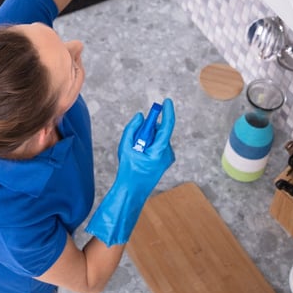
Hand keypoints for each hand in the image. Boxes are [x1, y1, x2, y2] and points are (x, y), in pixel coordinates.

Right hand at [85, 99, 175, 245]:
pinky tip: (139, 154)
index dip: (167, 112)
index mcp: (160, 150)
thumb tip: (141, 116)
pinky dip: (148, 143)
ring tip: (135, 150)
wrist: (133, 190)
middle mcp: (167, 153)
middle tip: (136, 136)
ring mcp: (167, 157)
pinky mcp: (165, 159)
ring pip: (158, 137)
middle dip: (148, 129)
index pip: (167, 126)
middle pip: (160, 131)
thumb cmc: (129, 170)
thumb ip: (132, 128)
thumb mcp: (125, 147)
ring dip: (147, 137)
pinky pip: (157, 144)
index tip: (167, 101)